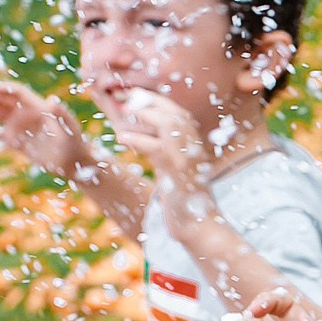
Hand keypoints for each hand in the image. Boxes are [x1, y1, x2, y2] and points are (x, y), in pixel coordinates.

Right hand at [0, 81, 99, 181]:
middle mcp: (24, 113)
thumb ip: (61, 114)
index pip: (14, 92)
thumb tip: (53, 100)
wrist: (75, 163)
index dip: (0, 89)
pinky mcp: (15, 141)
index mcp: (36, 106)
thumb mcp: (69, 128)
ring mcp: (18, 126)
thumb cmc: (75, 143)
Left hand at [101, 87, 215, 218]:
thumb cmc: (184, 201)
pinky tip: (121, 137)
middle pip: (174, 112)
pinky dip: (138, 141)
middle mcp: (196, 147)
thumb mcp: (174, 170)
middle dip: (148, 100)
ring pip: (169, 124)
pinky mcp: (179, 173)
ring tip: (123, 109)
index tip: (133, 93)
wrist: (200, 227)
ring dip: (145, 114)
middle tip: (124, 95)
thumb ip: (164, 152)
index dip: (155, 100)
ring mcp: (189, 159)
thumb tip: (143, 138)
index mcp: (195, 144)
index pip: (177, 112)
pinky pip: (158, 149)